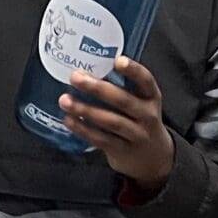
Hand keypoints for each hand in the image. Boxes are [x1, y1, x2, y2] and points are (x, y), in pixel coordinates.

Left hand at [63, 56, 176, 195]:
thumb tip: (87, 66)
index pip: (146, 81)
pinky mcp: (122, 150)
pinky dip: (83, 129)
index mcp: (152, 97)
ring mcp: (136, 135)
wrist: (153, 157)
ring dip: (85, 110)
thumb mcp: (141, 102)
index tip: (117, 60)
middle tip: (75, 77)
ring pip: (110, 121)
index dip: (134, 70)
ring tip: (64, 100)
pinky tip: (68, 119)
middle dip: (97, 88)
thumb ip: (123, 87)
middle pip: (123, 101)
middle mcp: (147, 115)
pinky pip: (101, 139)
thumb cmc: (138, 119)